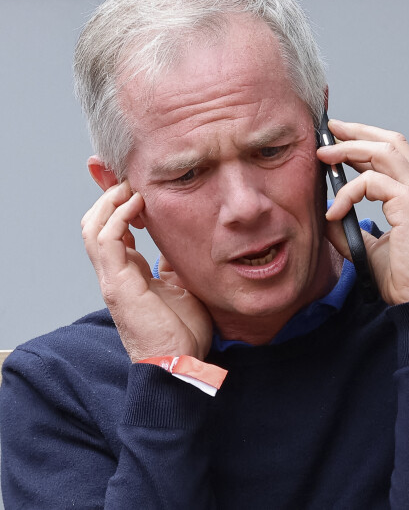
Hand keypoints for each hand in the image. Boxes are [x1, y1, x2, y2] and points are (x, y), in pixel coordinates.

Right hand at [81, 181, 212, 361]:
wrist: (180, 363)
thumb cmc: (182, 332)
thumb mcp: (182, 287)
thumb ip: (173, 265)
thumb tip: (177, 245)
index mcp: (129, 274)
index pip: (113, 231)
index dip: (118, 207)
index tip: (133, 186)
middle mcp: (115, 274)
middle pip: (96, 225)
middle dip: (107, 197)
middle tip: (126, 177)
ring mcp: (113, 278)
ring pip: (93, 228)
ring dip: (110, 202)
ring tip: (130, 186)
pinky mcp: (117, 284)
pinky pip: (106, 241)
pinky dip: (116, 217)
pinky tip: (137, 204)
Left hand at [318, 119, 408, 305]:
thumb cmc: (408, 281)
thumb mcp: (372, 249)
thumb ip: (352, 229)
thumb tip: (327, 217)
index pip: (395, 156)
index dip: (367, 142)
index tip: (341, 141)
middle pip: (391, 142)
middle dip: (358, 132)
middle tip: (331, 130)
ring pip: (384, 151)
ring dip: (350, 149)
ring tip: (324, 154)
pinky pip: (372, 183)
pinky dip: (348, 192)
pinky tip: (334, 211)